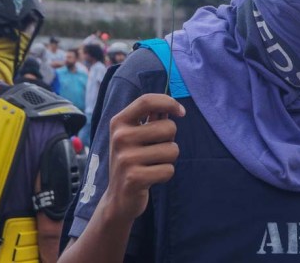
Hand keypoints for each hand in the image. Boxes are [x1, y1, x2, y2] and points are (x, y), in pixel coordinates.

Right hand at [104, 93, 184, 222]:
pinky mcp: (134, 178)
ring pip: (172, 150)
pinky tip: (151, 178)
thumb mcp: (135, 136)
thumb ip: (152, 118)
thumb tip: (172, 105)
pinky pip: (169, 170)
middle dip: (171, 139)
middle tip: (156, 151)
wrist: (118, 198)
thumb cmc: (132, 160)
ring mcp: (125, 158)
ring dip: (169, 159)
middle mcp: (120, 138)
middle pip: (168, 127)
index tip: (181, 112)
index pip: (146, 101)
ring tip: (152, 165)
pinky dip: (165, 174)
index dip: (168, 102)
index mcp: (119, 123)